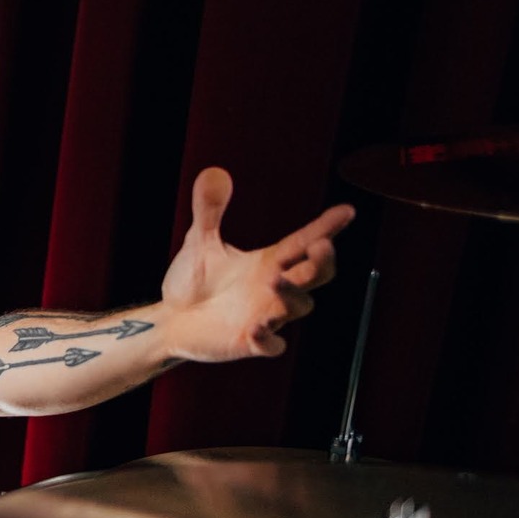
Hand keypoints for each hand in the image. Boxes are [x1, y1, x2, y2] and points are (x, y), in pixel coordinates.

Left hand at [160, 167, 353, 362]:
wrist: (172, 319)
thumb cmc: (192, 282)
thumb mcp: (200, 241)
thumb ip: (209, 210)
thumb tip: (212, 173)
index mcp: (269, 261)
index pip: (305, 240)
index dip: (327, 227)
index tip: (346, 211)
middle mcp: (274, 287)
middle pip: (317, 274)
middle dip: (322, 262)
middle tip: (320, 247)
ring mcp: (266, 315)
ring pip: (299, 306)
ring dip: (292, 294)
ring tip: (276, 280)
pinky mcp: (250, 340)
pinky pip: (269, 344)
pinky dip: (268, 338)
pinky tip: (258, 329)